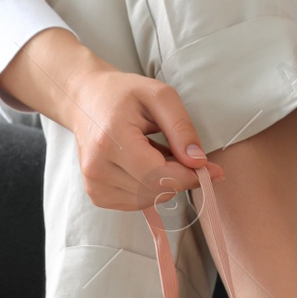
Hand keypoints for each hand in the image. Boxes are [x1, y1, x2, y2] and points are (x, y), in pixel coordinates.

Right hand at [0, 28, 220, 210]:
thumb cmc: (123, 94)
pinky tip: (144, 166)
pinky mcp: (96, 194)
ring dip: (164, 182)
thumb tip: (198, 163)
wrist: (85, 101)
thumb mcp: (159, 96)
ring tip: (157, 154)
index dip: (189, 176)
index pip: (157, 174)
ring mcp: (94, 184)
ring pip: (148, 200)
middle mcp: (97, 167)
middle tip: (184, 154)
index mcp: (111, 139)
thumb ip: (181, 128)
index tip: (211, 170)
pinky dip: (149, 188)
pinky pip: (136, 203)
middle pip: (155, 190)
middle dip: (179, 178)